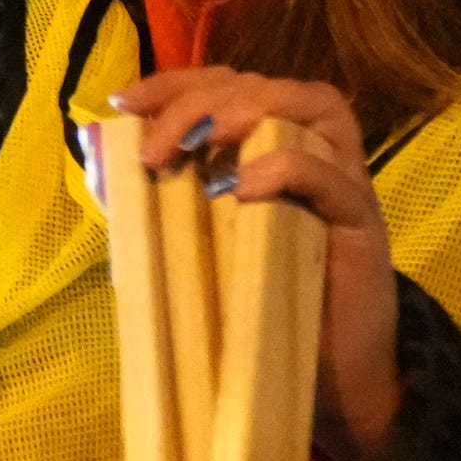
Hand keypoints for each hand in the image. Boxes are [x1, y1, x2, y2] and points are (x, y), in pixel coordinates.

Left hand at [107, 67, 400, 460]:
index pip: (229, 84)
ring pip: (315, 107)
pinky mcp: (364, 225)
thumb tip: (96, 154)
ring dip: (244, 113)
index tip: (123, 103)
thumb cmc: (259, 304)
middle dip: (198, 99)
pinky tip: (240, 189)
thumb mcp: (197, 242)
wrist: (332, 378)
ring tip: (193, 147)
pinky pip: (334, 178)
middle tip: (153, 148)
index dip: (176, 82)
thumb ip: (155, 197)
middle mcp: (314, 151)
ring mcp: (345, 183)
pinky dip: (286, 170)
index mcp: (270, 147)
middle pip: (264, 86)